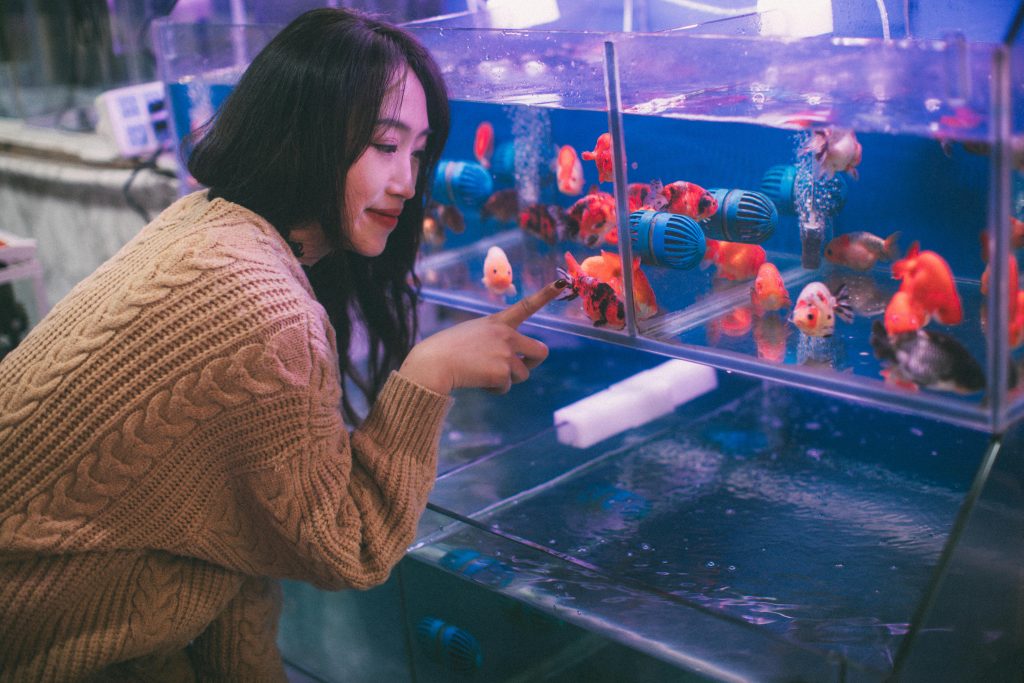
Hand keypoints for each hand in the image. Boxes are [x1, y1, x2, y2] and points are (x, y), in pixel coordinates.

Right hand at [399, 279, 567, 394]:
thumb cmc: (446, 350)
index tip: (560, 282)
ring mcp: (506, 353)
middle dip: (532, 362)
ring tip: (483, 373)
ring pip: (522, 374)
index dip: (545, 294)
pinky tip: (477, 380)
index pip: (526, 306)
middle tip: (517, 367)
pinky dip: (494, 389)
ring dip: (507, 379)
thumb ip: (494, 340)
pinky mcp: (502, 372)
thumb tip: (509, 361)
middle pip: (541, 351)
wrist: (433, 363)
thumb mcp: (472, 333)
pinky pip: (506, 387)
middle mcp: (506, 335)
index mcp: (497, 322)